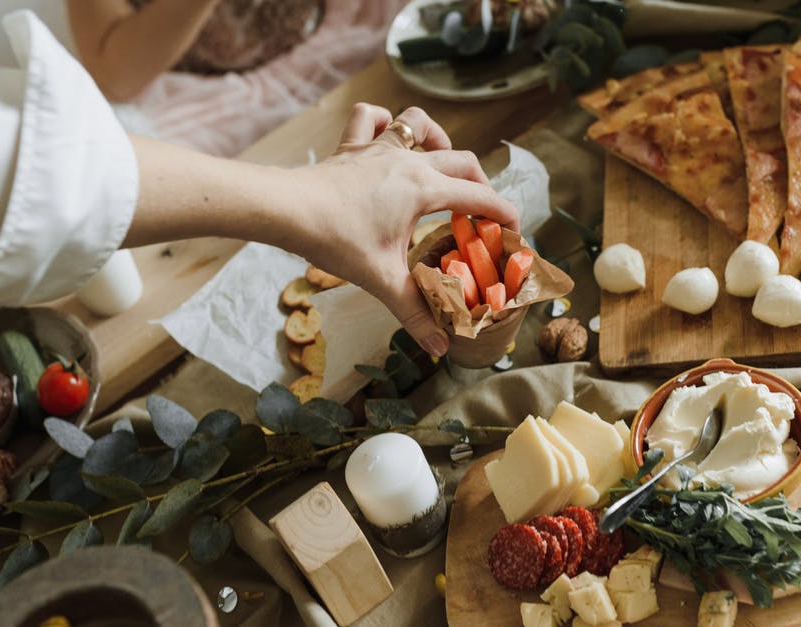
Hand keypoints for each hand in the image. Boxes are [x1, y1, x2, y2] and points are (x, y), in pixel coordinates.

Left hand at [282, 104, 519, 356]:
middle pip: (461, 160)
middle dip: (479, 183)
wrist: (286, 209)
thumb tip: (439, 348)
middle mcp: (407, 161)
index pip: (479, 197)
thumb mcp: (381, 279)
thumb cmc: (335, 238)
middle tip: (480, 212)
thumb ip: (414, 311)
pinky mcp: (351, 148)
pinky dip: (383, 121)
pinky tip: (386, 136)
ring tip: (441, 162)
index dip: (503, 213)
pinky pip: (370, 118)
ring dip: (438, 138)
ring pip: (417, 124)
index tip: (514, 230)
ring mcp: (378, 149)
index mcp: (423, 188)